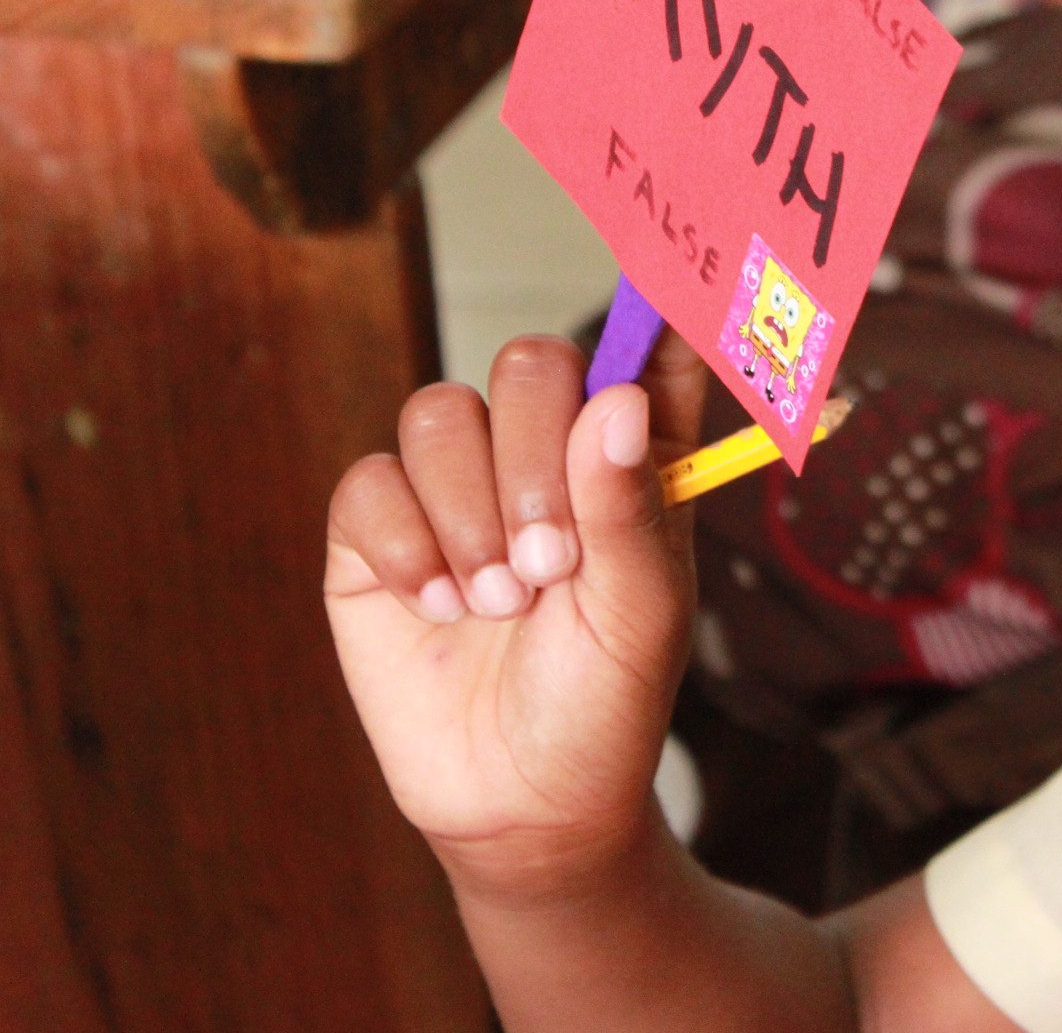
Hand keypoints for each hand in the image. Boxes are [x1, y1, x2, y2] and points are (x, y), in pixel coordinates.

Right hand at [324, 332, 708, 898]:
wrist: (520, 802)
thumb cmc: (605, 703)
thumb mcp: (643, 615)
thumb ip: (629, 506)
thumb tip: (616, 401)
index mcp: (633, 460)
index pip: (649, 356)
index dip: (658, 311)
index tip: (668, 283)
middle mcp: (546, 456)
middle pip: (529, 365)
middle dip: (534, 455)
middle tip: (551, 561)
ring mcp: (458, 488)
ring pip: (439, 413)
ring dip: (471, 512)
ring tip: (502, 601)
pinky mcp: (379, 533)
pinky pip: (370, 481)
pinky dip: (407, 544)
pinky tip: (440, 607)